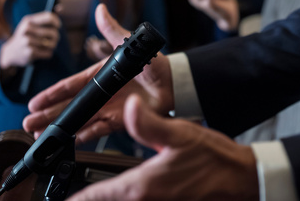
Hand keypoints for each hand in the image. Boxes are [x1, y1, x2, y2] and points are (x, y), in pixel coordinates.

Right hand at [0, 11, 60, 69]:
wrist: (11, 52)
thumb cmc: (26, 35)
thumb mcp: (31, 24)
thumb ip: (46, 17)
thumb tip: (61, 7)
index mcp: (28, 20)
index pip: (49, 17)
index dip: (57, 22)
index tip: (57, 26)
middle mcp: (27, 30)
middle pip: (53, 32)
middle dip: (56, 36)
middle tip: (54, 39)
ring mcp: (27, 41)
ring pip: (51, 44)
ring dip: (53, 45)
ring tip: (48, 45)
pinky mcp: (29, 53)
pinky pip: (48, 53)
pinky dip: (48, 53)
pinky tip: (43, 52)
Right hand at [23, 4, 172, 140]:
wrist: (174, 83)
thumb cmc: (153, 62)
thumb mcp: (129, 44)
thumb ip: (113, 30)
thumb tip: (100, 9)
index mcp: (100, 74)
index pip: (70, 85)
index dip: (52, 94)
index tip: (34, 102)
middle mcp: (101, 93)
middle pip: (69, 106)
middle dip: (48, 115)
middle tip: (28, 123)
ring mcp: (109, 107)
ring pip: (79, 119)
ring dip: (62, 127)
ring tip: (43, 136)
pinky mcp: (120, 120)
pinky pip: (99, 130)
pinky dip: (86, 135)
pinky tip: (71, 141)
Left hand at [68, 94, 258, 200]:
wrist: (241, 180)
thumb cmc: (214, 160)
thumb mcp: (179, 134)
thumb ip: (148, 123)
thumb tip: (127, 107)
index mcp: (141, 186)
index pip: (96, 197)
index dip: (75, 200)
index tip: (57, 200)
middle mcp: (145, 200)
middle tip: (68, 198)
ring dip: (102, 200)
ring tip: (86, 196)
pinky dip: (120, 199)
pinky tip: (119, 193)